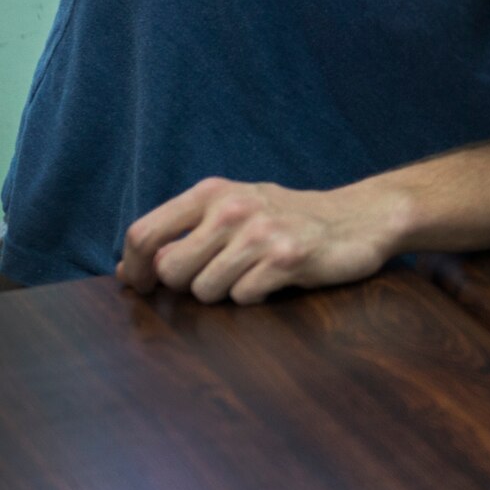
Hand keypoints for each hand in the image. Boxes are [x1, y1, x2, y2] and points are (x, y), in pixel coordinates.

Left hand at [118, 177, 400, 304]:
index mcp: (213, 192)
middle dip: (188, 285)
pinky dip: (257, 296)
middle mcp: (233, 208)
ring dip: (225, 293)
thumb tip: (127, 269)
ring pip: (205, 290)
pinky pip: (243, 297)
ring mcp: (261, 233)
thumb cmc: (290, 218)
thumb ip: (183, 231)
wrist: (362, 218)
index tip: (144, 286)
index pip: (144, 234)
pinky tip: (277, 280)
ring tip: (253, 274)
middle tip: (219, 275)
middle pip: (171, 270)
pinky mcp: (287, 259)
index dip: (137, 268)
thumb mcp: (235, 207)